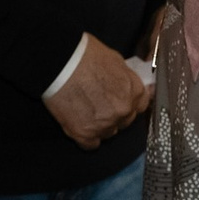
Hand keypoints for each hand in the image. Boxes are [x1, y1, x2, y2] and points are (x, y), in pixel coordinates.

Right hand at [43, 34, 152, 149]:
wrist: (58, 61)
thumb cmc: (83, 54)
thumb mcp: (114, 58)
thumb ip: (125, 77)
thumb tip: (127, 83)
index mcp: (133, 91)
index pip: (140, 106)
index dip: (128, 102)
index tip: (119, 101)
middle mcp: (123, 111)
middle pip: (124, 121)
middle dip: (113, 114)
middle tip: (97, 102)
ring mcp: (105, 124)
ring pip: (108, 133)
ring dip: (99, 125)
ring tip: (83, 110)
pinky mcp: (84, 133)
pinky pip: (90, 144)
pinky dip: (85, 136)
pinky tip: (78, 124)